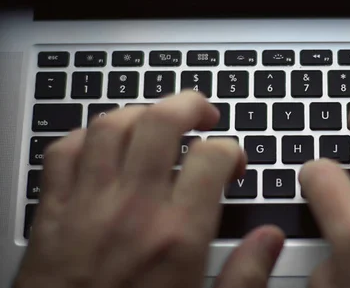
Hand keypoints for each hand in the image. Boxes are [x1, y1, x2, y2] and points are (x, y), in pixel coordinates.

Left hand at [14, 91, 284, 287]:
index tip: (233, 164)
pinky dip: (88, 136)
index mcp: (177, 235)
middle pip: (162, 123)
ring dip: (141, 114)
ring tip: (158, 122)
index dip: (232, 150)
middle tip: (203, 113)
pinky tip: (106, 145)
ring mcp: (88, 204)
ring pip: (112, 126)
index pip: (212, 156)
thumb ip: (243, 276)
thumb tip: (269, 239)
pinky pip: (65, 151)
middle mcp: (133, 209)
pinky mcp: (53, 211)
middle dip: (189, 105)